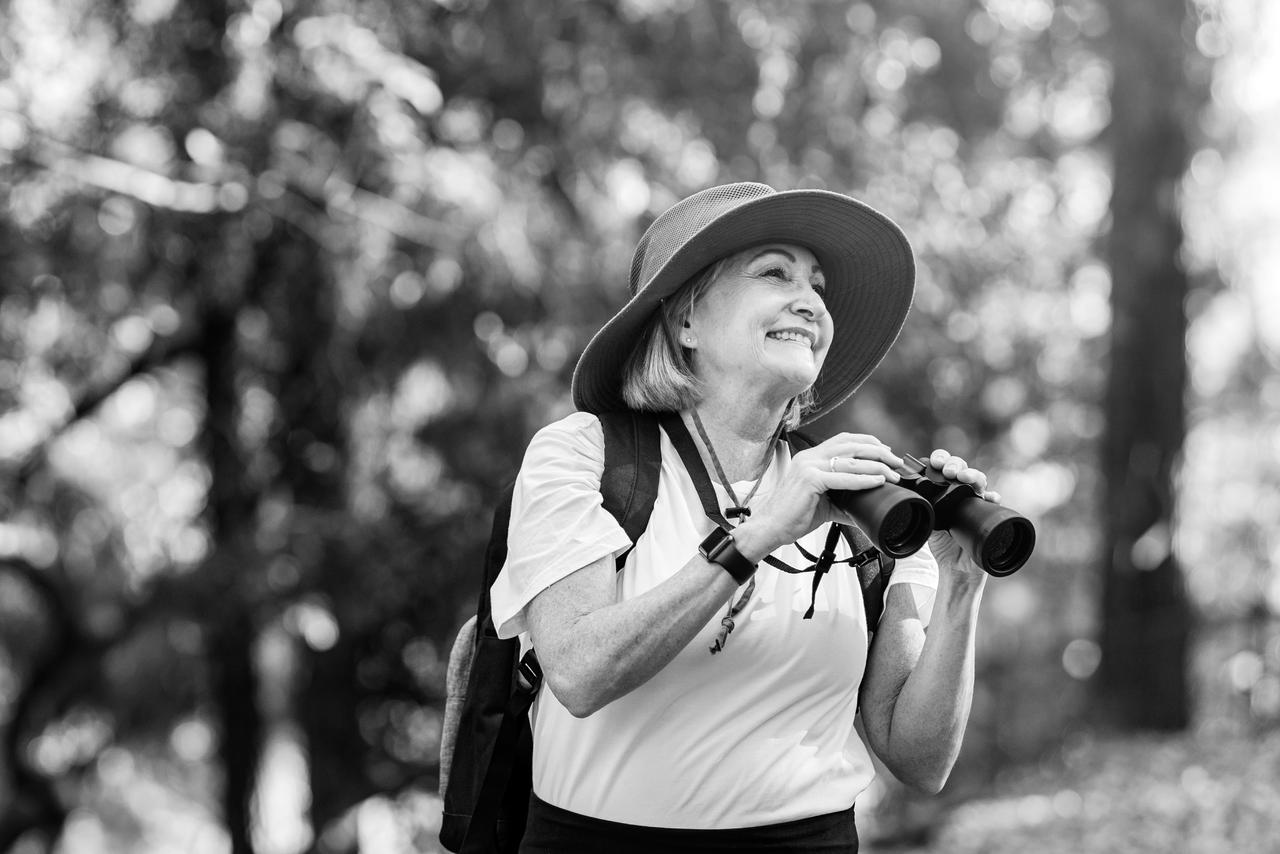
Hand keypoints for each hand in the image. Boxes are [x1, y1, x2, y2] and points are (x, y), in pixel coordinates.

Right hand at [744, 433, 903, 552]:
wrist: (769, 527)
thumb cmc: (791, 515)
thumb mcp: (821, 504)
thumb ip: (842, 502)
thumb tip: (863, 509)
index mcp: (810, 458)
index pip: (843, 440)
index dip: (867, 442)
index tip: (885, 451)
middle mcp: (809, 457)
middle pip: (850, 444)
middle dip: (878, 451)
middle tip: (896, 461)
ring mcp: (809, 467)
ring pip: (850, 459)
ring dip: (876, 465)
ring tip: (892, 473)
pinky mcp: (810, 480)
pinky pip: (842, 478)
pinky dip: (863, 479)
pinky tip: (877, 481)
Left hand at [924, 448, 1000, 571]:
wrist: (955, 567)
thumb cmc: (940, 543)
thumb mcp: (924, 521)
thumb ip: (916, 506)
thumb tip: (898, 492)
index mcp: (944, 489)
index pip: (945, 466)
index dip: (941, 459)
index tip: (935, 462)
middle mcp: (961, 492)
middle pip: (962, 468)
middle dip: (956, 464)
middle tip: (948, 471)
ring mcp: (976, 501)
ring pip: (979, 480)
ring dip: (973, 475)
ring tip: (965, 477)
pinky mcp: (987, 514)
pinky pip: (994, 502)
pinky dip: (993, 497)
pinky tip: (990, 496)